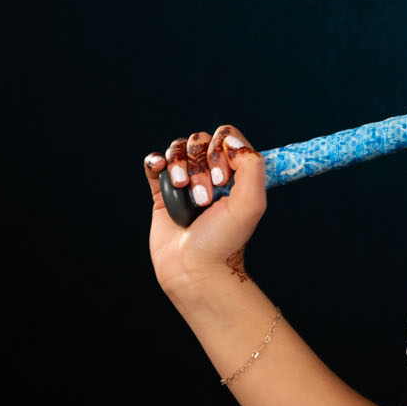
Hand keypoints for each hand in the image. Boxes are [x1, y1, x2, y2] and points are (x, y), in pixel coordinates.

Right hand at [143, 124, 265, 298]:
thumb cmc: (225, 239)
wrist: (195, 268)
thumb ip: (252, 165)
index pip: (227, 137)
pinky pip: (154, 163)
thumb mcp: (252, 203)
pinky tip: (159, 169)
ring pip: (177, 150)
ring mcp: (185, 182)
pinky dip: (155, 161)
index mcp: (236, 173)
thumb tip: (231, 139)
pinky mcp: (162, 193)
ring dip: (179, 167)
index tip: (223, 179)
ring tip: (184, 193)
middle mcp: (211, 173)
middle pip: (199, 141)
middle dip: (200, 166)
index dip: (222, 149)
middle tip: (205, 198)